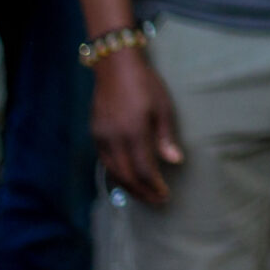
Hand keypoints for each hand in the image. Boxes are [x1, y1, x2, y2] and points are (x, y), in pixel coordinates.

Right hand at [92, 46, 183, 204]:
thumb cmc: (145, 84)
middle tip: (156, 201)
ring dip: (128, 187)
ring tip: (144, 195)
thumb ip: (165, 137)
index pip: (144, 169)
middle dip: (142, 192)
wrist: (115, 67)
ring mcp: (101, 138)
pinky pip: (105, 162)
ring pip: (113, 172)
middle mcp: (114, 139)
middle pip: (126, 176)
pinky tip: (127, 178)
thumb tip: (174, 161)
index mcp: (134, 132)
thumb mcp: (162, 107)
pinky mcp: (94, 135)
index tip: (165, 195)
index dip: (154, 186)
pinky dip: (116, 174)